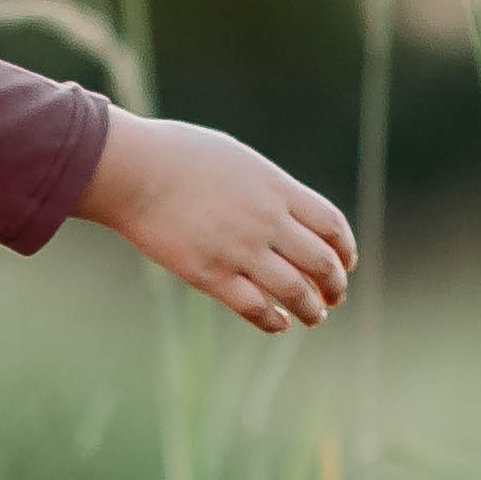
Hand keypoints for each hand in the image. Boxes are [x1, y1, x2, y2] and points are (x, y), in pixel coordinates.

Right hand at [77, 110, 356, 333]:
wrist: (134, 171)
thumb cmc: (177, 156)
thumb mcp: (236, 160)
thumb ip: (263, 187)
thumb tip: (279, 208)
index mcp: (276, 189)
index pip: (331, 224)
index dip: (345, 249)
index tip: (346, 263)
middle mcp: (267, 221)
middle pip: (321, 262)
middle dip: (334, 284)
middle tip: (335, 296)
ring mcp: (240, 250)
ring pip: (294, 291)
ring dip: (312, 309)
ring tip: (315, 316)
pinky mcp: (210, 275)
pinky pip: (255, 308)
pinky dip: (274, 320)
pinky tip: (279, 323)